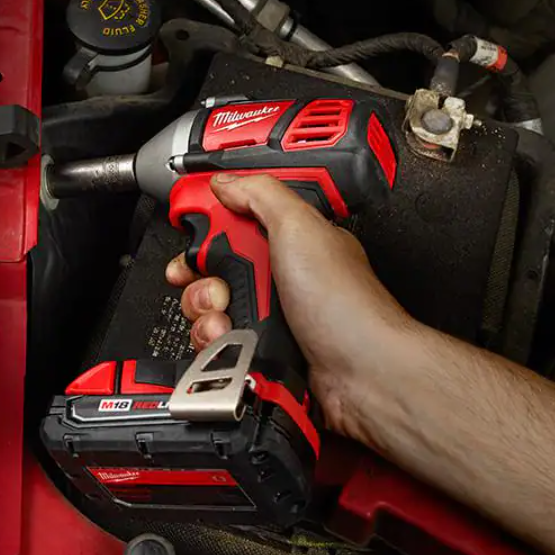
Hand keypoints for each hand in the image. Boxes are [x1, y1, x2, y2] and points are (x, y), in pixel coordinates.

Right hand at [165, 173, 418, 444]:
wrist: (361, 373)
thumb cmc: (346, 304)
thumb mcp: (300, 227)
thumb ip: (260, 194)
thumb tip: (225, 181)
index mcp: (288, 240)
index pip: (232, 223)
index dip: (207, 228)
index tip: (193, 236)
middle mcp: (278, 278)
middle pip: (211, 269)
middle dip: (200, 278)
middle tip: (218, 285)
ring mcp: (270, 316)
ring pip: (209, 309)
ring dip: (207, 315)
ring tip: (227, 318)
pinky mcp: (262, 350)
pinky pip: (218, 344)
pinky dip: (217, 345)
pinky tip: (233, 342)